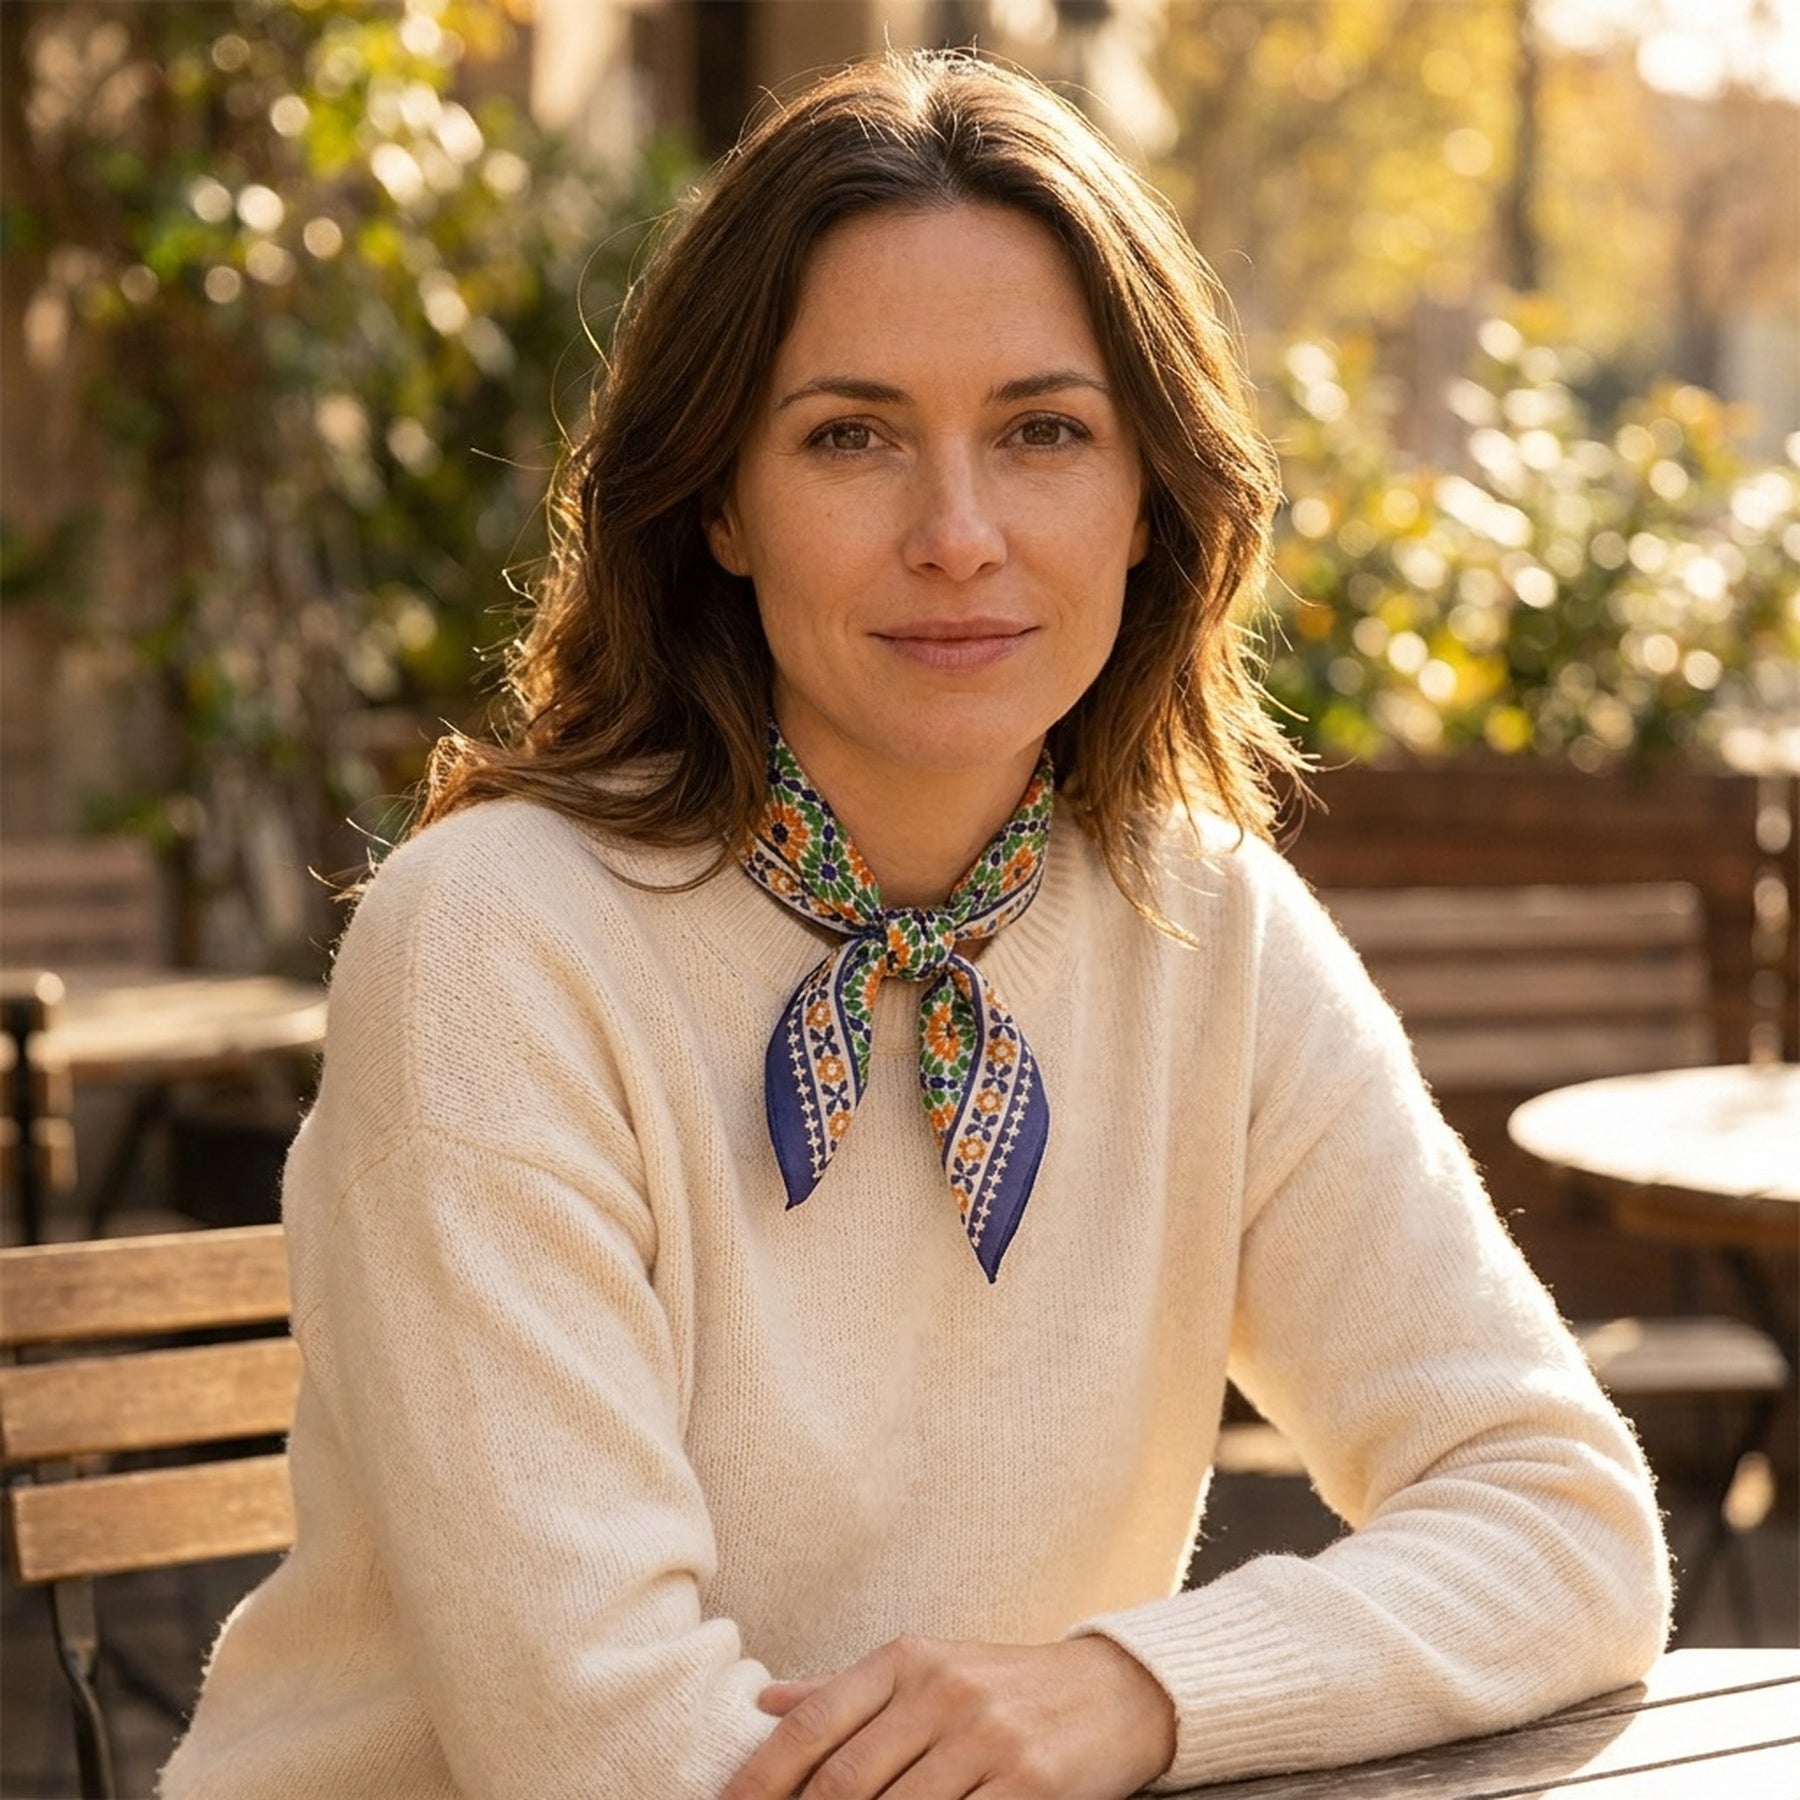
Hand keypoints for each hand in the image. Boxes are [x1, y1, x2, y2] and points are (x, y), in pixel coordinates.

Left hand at [720, 1633, 1175, 1799]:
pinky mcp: (1032, 1785)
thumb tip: (765, 1703)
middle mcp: (941, 1691)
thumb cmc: (1004, 1685)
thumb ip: (844, 1690)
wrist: (1113, 1691)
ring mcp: (988, 1739)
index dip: (758, 1781)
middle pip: (844, 1782)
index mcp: (905, 1659)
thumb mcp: (926, 1667)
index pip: (811, 1726)